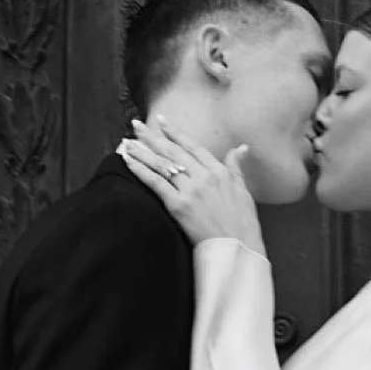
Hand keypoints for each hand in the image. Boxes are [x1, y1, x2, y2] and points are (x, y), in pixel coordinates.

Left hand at [117, 118, 264, 249]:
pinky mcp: (179, 205)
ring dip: (142, 151)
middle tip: (136, 124)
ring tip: (127, 142)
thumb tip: (241, 148)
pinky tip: (129, 161)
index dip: (175, 133)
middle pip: (173, 151)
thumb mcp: (244, 190)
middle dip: (152, 137)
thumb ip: (236, 167)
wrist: (238, 248)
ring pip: (162, 164)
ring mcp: (190, 189)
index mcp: (219, 170)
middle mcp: (203, 176)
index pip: (192, 146)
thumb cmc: (243, 224)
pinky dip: (140, 170)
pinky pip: (156, 183)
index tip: (161, 121)